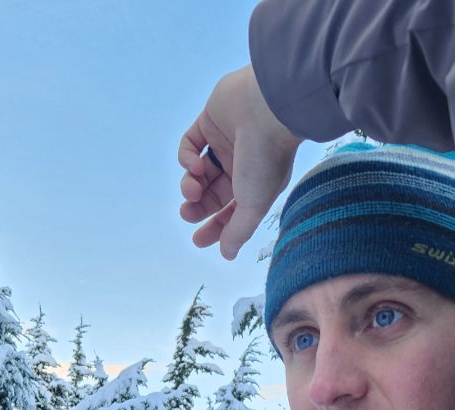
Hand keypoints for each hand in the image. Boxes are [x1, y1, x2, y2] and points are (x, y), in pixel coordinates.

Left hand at [176, 65, 303, 260]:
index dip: (215, 227)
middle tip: (187, 212)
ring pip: (198, 171)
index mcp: (256, 185)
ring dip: (190, 183)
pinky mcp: (210, 120)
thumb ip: (238, 231)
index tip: (198, 240)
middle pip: (211, 192)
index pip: (231, 211)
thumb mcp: (254, 204)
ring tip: (192, 187)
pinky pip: (190, 144)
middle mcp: (240, 164)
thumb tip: (227, 255)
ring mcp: (225, 141)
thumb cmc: (266, 159)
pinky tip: (193, 164)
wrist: (268, 109)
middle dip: (197, 205)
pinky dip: (186, 157)